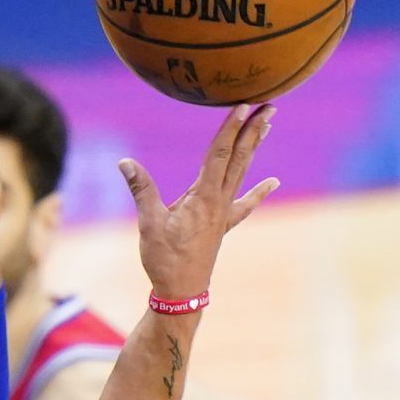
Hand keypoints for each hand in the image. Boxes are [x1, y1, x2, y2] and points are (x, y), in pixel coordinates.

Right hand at [118, 104, 278, 302]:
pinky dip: (259, 191)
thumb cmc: (164, 259)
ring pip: (242, 172)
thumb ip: (141, 189)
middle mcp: (219, 201)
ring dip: (254, 147)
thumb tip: (125, 162)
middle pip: (239, 157)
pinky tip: (274, 182)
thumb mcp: (149, 222)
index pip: (219, 154)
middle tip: (270, 106)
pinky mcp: (222, 225)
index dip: (231, 128)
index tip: (245, 106)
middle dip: (254, 130)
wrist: (181, 293)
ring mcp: (223, 213)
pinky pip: (244, 204)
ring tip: (268, 126)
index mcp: (203, 197)